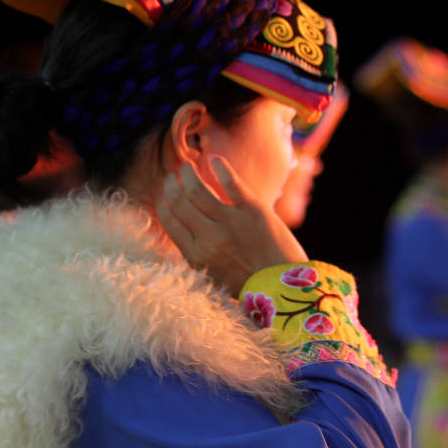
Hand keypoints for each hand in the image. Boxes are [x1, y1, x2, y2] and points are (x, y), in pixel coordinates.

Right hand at [156, 156, 306, 296]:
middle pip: (179, 201)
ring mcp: (232, 222)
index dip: (163, 202)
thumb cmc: (248, 283)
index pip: (169, 220)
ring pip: (198, 189)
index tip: (164, 193)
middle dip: (171, 184)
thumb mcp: (212, 273)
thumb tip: (180, 226)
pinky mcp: (253, 211)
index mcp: (196, 255)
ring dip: (188, 173)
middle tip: (172, 175)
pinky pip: (231, 182)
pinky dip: (219, 168)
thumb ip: (195, 251)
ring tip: (186, 166)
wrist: (283, 287)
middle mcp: (210, 238)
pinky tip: (214, 159)